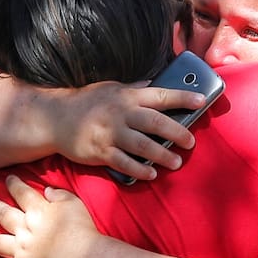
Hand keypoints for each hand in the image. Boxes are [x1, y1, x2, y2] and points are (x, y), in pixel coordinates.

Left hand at [0, 175, 101, 257]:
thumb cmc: (81, 230)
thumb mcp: (74, 204)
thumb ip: (59, 195)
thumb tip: (47, 190)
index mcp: (38, 212)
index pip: (23, 194)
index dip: (14, 185)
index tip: (7, 179)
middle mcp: (25, 230)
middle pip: (4, 215)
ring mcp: (21, 251)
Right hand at [53, 81, 204, 180]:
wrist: (56, 118)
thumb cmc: (87, 102)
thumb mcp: (110, 89)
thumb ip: (133, 89)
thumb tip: (154, 83)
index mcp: (126, 96)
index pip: (160, 95)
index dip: (183, 97)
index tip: (202, 100)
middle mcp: (121, 114)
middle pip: (155, 123)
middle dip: (177, 133)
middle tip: (190, 142)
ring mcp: (110, 134)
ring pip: (143, 146)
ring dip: (162, 155)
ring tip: (176, 162)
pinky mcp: (100, 152)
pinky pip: (124, 163)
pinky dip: (140, 169)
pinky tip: (151, 174)